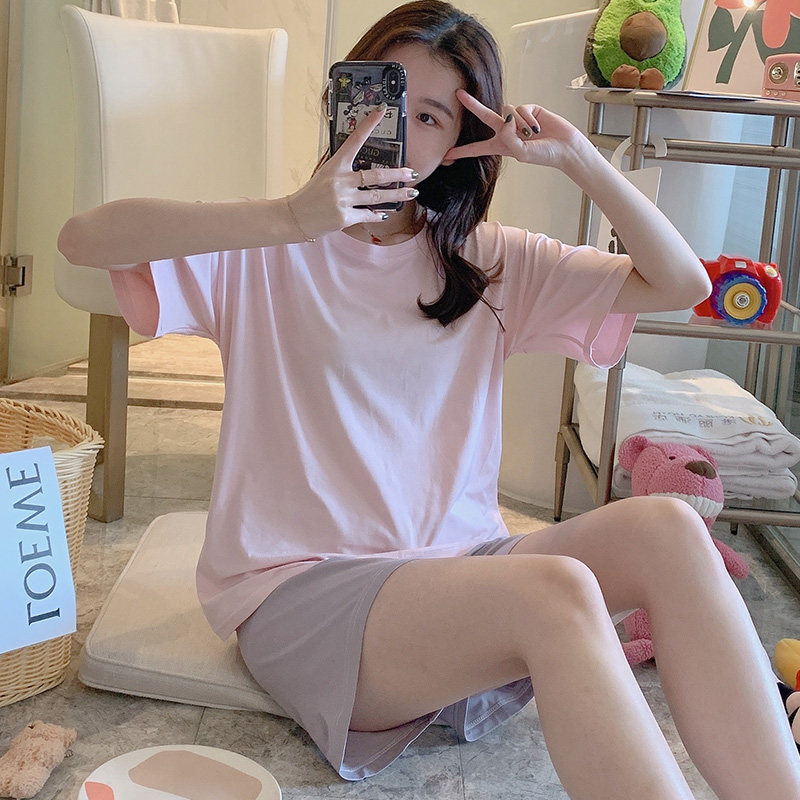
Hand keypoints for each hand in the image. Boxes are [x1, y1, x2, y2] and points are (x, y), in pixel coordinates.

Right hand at [286, 105, 417, 238]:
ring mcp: (343, 200)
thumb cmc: (312, 195)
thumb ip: (344, 171)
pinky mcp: (344, 218)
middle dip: (398, 174)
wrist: (295, 217)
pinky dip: (378, 214)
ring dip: (397, 195)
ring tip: (411, 193)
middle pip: (376, 175)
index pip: (355, 140)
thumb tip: (368, 170)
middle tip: (412, 173)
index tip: (382, 111)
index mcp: (335, 165)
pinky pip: (368, 214)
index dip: (369, 124)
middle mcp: (340, 181)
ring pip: (377, 196)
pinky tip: (385, 213)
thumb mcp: (325, 175)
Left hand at [444, 90, 587, 170]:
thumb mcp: (522, 153)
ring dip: (520, 123)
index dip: (462, 152)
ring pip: (508, 111)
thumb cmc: (544, 155)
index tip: (447, 155)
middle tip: (458, 94)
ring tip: (532, 134)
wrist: (564, 147)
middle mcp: (506, 131)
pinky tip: (538, 127)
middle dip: (472, 105)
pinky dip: (529, 118)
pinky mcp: (529, 109)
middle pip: (485, 117)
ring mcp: (517, 119)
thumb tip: (505, 118)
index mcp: (500, 146)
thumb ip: (509, 138)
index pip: (477, 149)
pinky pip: (522, 108)